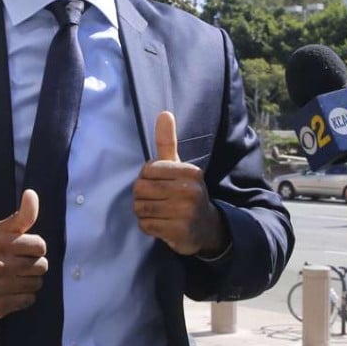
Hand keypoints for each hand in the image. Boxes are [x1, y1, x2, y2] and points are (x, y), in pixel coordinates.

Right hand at [0, 189, 47, 318]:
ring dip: (29, 280)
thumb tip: (32, 193)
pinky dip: (24, 296)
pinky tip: (10, 290)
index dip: (35, 247)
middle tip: (19, 264)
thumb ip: (20, 216)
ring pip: (37, 283)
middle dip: (33, 263)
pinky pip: (29, 300)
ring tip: (14, 276)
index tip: (24, 249)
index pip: (40, 246)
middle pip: (41, 266)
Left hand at [133, 111, 227, 255]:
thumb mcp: (179, 167)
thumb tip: (164, 113)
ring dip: (143, 212)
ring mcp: (186, 213)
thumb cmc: (186, 192)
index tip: (159, 183)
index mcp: (191, 172)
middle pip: (140, 189)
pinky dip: (148, 226)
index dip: (146, 178)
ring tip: (157, 212)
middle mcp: (191, 191)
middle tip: (155, 200)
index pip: (147, 169)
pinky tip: (160, 224)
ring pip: (141, 208)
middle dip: (141, 196)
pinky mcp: (179, 232)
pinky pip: (146, 226)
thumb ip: (168, 142)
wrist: (205, 227)